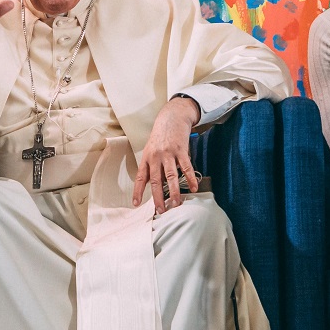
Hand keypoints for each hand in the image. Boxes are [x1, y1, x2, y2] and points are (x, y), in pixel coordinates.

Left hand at [133, 96, 203, 212]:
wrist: (171, 118)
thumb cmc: (160, 137)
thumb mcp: (151, 150)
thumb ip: (152, 166)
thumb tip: (151, 185)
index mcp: (147, 158)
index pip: (141, 178)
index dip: (138, 191)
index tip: (136, 204)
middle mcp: (156, 157)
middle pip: (156, 181)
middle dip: (158, 197)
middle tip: (160, 210)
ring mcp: (169, 154)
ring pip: (171, 177)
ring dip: (174, 192)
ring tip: (176, 204)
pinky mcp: (181, 151)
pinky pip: (186, 167)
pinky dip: (190, 179)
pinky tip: (193, 188)